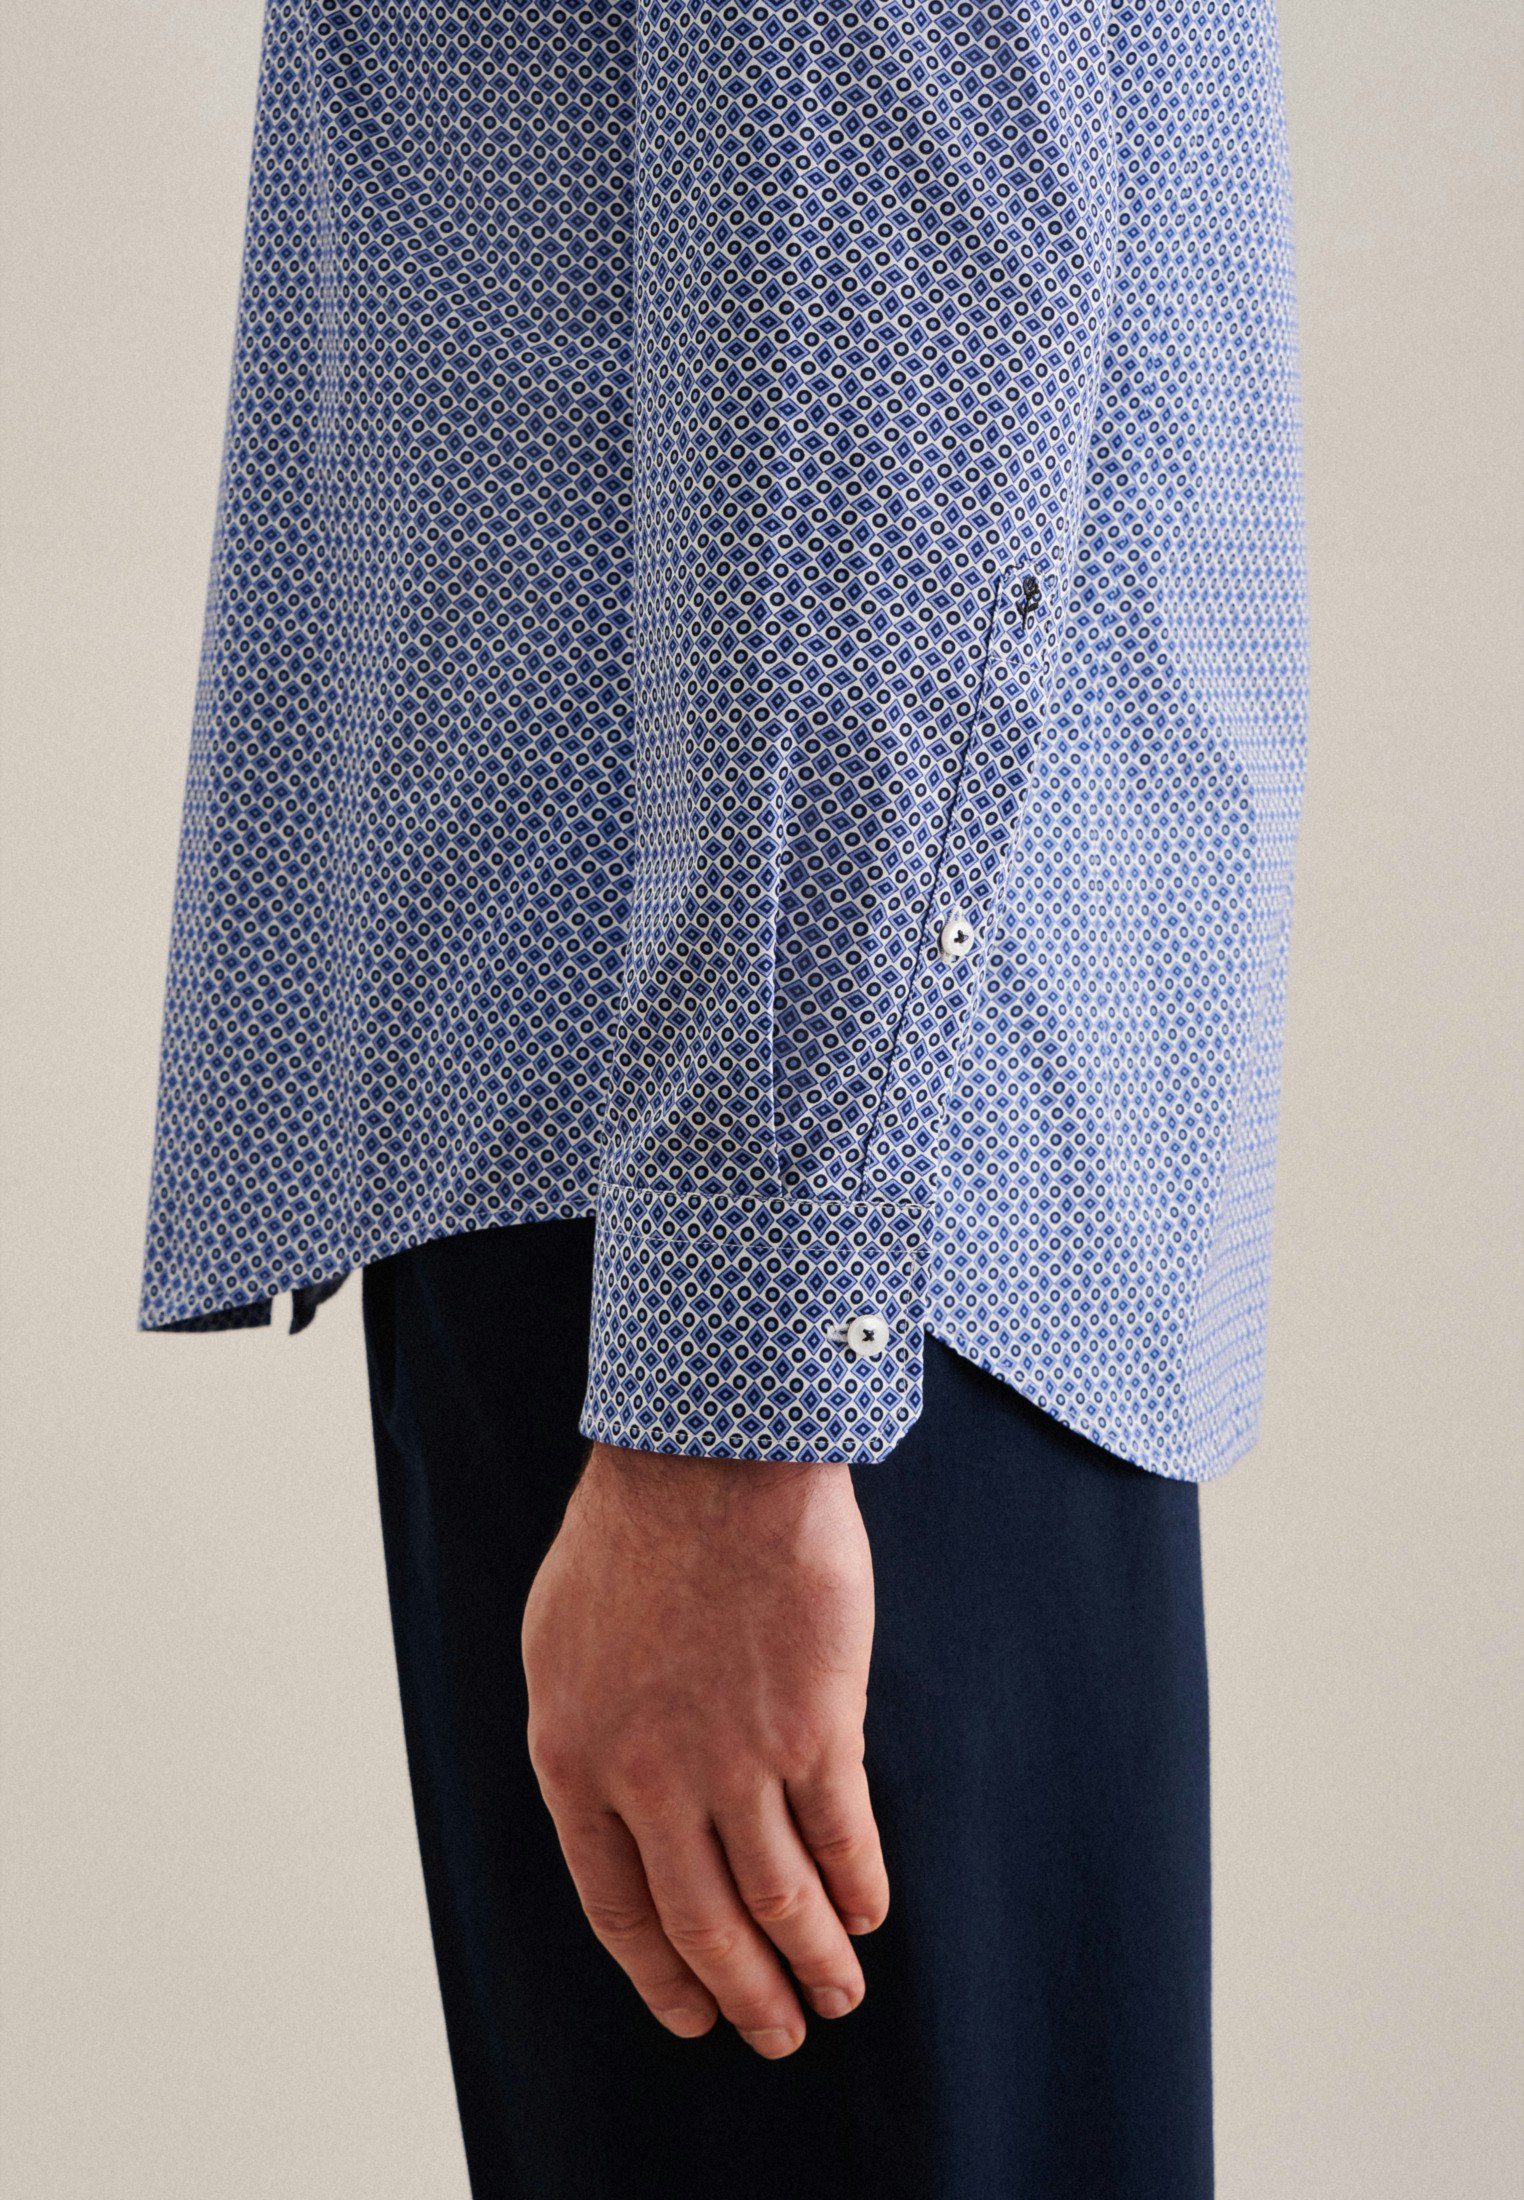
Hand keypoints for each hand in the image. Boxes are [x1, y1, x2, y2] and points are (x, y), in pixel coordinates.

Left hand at [521, 1442, 887, 2057]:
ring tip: (840, 1995)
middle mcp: (649, 1780)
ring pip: (779, 1897)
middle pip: (703, 1922)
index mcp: (574, 1761)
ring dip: (813, 1959)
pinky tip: (870, 1913)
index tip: (693, 2012)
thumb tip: (613, 1807)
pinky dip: (859, 1886)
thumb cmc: (630, 1532)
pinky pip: (842, 1837)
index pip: (617, 1907)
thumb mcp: (560, 1643)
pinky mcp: (814, 1727)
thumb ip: (586, 1735)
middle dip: (745, 1992)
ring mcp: (734, 1758)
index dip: (661, 1973)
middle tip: (778, 2033)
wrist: (707, 1460)